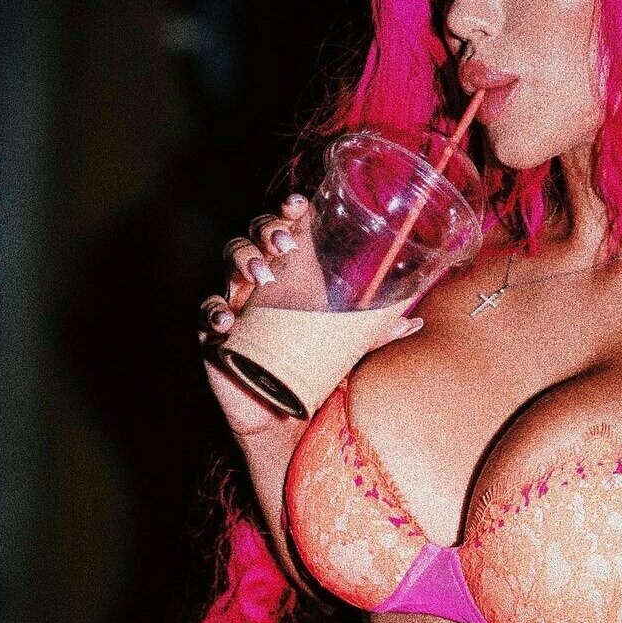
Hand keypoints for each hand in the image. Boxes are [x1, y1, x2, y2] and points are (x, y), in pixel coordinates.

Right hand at [198, 193, 423, 437]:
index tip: (299, 205)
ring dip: (242, 260)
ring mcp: (236, 301)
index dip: (287, 211)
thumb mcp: (348, 347)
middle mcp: (260, 279)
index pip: (285, 228)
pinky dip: (214, 312)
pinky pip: (206, 312)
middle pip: (254, 236)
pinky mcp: (215, 333)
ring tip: (261, 274)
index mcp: (290, 273)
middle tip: (283, 245)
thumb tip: (415, 322)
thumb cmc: (314, 368)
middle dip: (265, 231)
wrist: (284, 417)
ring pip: (229, 262)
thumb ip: (375, 332)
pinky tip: (228, 320)